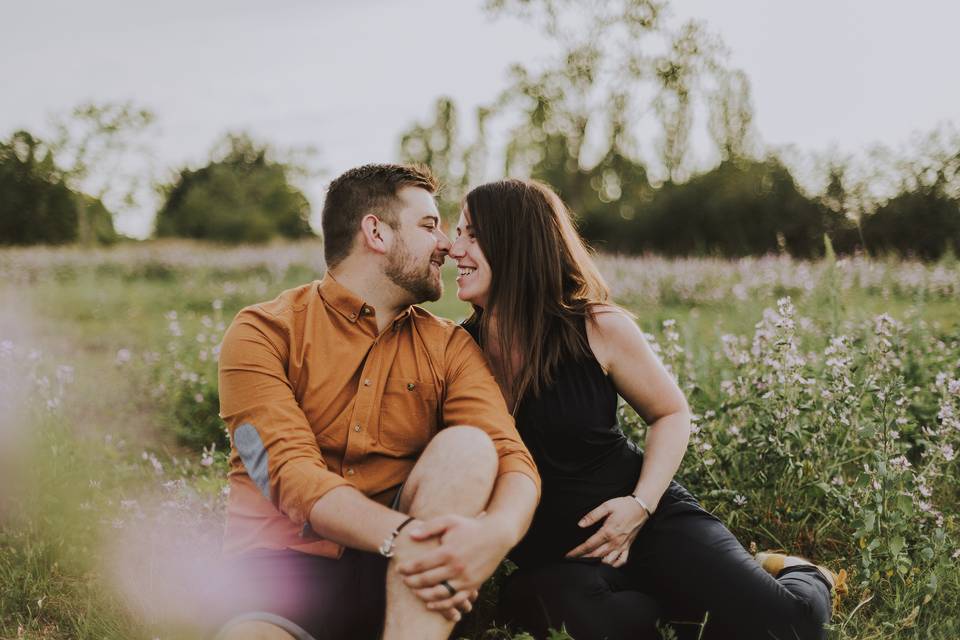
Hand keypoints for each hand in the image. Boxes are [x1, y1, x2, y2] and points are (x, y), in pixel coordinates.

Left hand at [397, 514, 513, 614]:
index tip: (398, 568)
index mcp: (448, 551)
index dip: (406, 568)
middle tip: (403, 579)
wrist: (497, 535)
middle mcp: (455, 567)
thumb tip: (411, 536)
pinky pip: (455, 600)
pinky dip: (441, 605)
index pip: (420, 564)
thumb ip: (429, 527)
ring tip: (414, 590)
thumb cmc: (471, 526)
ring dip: (423, 595)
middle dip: (411, 581)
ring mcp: (465, 578)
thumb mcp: (450, 521)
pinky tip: (430, 604)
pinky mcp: (473, 586)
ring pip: (439, 594)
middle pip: (426, 580)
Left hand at [565, 496, 648, 566]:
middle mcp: (615, 542)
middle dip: (583, 559)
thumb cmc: (623, 505)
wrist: (641, 507)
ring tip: (586, 564)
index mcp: (608, 531)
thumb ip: (592, 516)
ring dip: (597, 564)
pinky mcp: (628, 547)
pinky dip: (613, 565)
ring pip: (608, 561)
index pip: (589, 545)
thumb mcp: (606, 506)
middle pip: (596, 555)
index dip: (577, 551)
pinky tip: (606, 564)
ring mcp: (622, 546)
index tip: (568, 555)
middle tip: (572, 561)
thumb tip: (580, 525)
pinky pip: (621, 561)